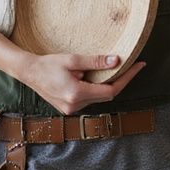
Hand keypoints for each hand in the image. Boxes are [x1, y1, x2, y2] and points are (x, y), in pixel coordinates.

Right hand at [18, 53, 144, 114]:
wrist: (29, 73)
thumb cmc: (49, 64)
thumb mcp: (73, 60)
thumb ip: (95, 62)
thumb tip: (117, 61)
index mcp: (77, 94)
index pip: (111, 90)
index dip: (127, 78)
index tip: (140, 66)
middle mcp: (75, 105)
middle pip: (106, 95)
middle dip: (120, 80)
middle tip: (133, 64)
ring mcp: (71, 109)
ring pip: (98, 97)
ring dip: (107, 84)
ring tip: (116, 68)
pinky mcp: (69, 107)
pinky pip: (89, 98)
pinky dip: (96, 88)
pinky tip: (97, 76)